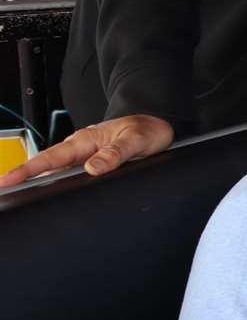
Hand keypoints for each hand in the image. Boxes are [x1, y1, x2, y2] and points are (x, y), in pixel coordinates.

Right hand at [0, 114, 174, 186]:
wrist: (158, 125)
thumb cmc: (146, 130)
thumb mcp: (135, 141)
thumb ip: (116, 154)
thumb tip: (93, 168)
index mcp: (86, 139)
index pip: (52, 157)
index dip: (28, 169)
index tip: (8, 179)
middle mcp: (81, 147)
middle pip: (47, 164)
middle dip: (23, 176)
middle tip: (4, 189)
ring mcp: (85, 155)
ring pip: (56, 169)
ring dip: (38, 180)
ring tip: (18, 194)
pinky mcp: (91, 162)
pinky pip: (69, 172)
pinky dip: (56, 181)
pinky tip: (48, 192)